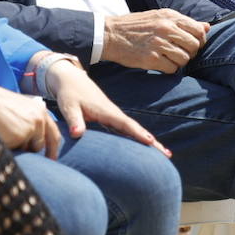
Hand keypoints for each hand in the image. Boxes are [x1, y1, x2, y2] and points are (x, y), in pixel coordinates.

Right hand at [0, 77, 60, 158]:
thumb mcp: (17, 110)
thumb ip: (28, 121)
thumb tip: (33, 142)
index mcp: (39, 109)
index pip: (52, 132)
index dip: (52, 148)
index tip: (51, 158)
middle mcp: (39, 118)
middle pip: (40, 145)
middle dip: (31, 150)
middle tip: (24, 155)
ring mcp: (32, 127)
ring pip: (27, 149)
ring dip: (17, 147)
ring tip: (3, 132)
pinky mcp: (21, 135)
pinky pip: (16, 150)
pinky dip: (8, 146)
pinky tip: (0, 133)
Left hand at [44, 60, 169, 156]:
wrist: (70, 79)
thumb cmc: (69, 93)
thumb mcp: (68, 107)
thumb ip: (74, 120)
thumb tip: (77, 134)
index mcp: (106, 111)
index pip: (125, 124)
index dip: (137, 133)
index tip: (151, 142)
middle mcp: (113, 113)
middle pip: (136, 129)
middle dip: (152, 141)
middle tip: (167, 154)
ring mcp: (114, 116)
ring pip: (134, 130)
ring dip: (149, 141)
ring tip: (164, 154)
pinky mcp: (110, 118)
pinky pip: (127, 130)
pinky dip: (138, 138)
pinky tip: (146, 147)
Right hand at [101, 10, 209, 72]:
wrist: (109, 34)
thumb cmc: (135, 26)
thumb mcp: (159, 17)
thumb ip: (183, 22)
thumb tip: (207, 27)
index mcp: (169, 16)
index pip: (198, 30)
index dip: (199, 40)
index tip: (191, 44)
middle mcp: (166, 28)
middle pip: (194, 46)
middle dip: (189, 52)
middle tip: (179, 53)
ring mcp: (158, 44)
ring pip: (184, 59)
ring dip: (179, 62)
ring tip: (168, 58)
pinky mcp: (151, 59)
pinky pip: (172, 69)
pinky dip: (169, 69)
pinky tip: (160, 63)